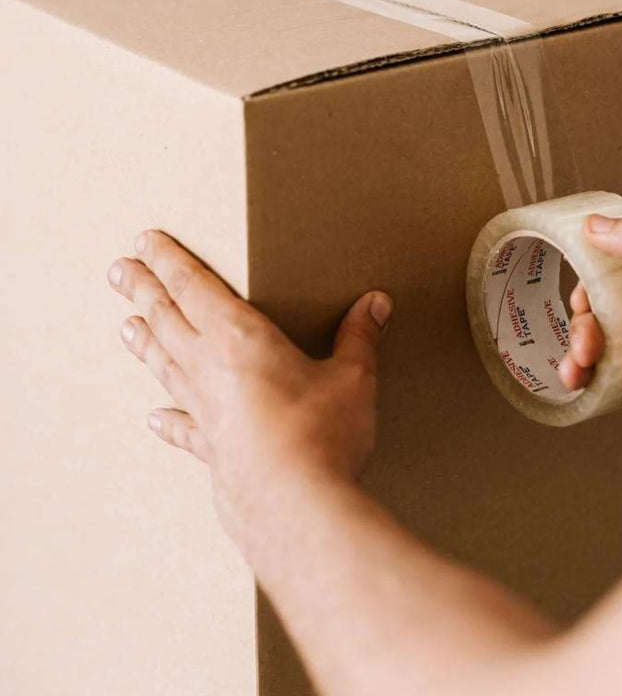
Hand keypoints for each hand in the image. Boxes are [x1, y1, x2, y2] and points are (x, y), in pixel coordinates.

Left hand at [107, 230, 391, 548]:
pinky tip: (155, 418)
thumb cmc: (322, 435)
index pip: (194, 287)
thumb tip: (375, 304)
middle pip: (167, 319)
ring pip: (165, 366)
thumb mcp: (352, 377)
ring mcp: (204, 412)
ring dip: (145, 342)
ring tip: (125, 326)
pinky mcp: (211, 449)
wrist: (298, 507)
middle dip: (143, 290)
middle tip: (119, 272)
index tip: (144, 242)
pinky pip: (182, 427)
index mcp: (240, 339)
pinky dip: (168, 420)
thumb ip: (360, 337)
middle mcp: (210, 370)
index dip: (168, 261)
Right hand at [558, 210, 621, 458]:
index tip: (576, 285)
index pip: (617, 260)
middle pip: (600, 304)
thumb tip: (599, 223)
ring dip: (578, 351)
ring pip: (598, 341)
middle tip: (587, 336)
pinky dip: (586, 378)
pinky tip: (580, 381)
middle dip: (581, 320)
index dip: (590, 271)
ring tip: (581, 366)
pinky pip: (606, 374)